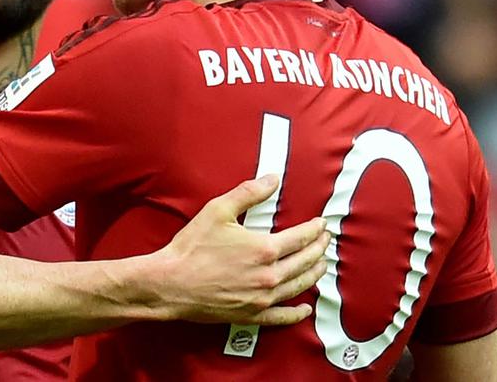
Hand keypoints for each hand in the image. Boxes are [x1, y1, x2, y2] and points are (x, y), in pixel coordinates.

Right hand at [150, 175, 329, 324]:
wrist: (170, 283)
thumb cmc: (191, 249)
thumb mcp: (218, 211)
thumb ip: (248, 193)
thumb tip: (272, 180)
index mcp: (264, 249)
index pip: (300, 238)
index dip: (314, 229)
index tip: (321, 224)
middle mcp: (268, 275)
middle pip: (305, 262)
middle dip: (319, 249)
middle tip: (326, 241)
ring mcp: (262, 298)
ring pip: (298, 286)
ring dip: (314, 274)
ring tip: (322, 265)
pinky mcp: (251, 314)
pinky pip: (282, 316)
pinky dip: (297, 313)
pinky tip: (305, 309)